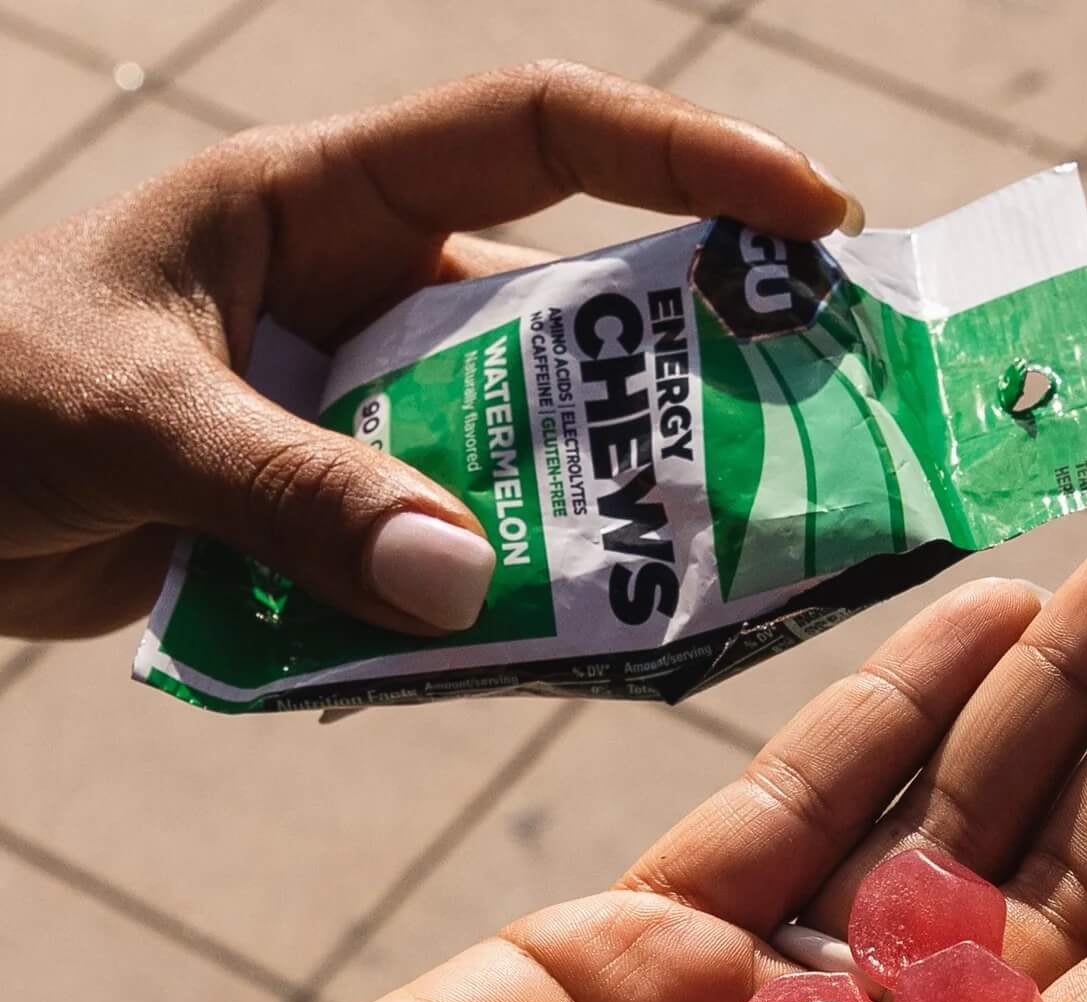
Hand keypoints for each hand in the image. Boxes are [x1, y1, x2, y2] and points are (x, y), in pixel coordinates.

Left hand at [0, 62, 855, 639]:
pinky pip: (466, 548)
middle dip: (694, 367)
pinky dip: (513, 597)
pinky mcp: (349, 512)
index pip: (539, 135)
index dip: (688, 160)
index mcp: (325, 203)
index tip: (814, 214)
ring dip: (605, 510)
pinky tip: (566, 642)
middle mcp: (369, 297)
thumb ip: (295, 495)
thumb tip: (467, 580)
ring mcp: (367, 411)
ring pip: (530, 452)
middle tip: (817, 430)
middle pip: (574, 313)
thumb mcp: (132, 421)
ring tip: (711, 567)